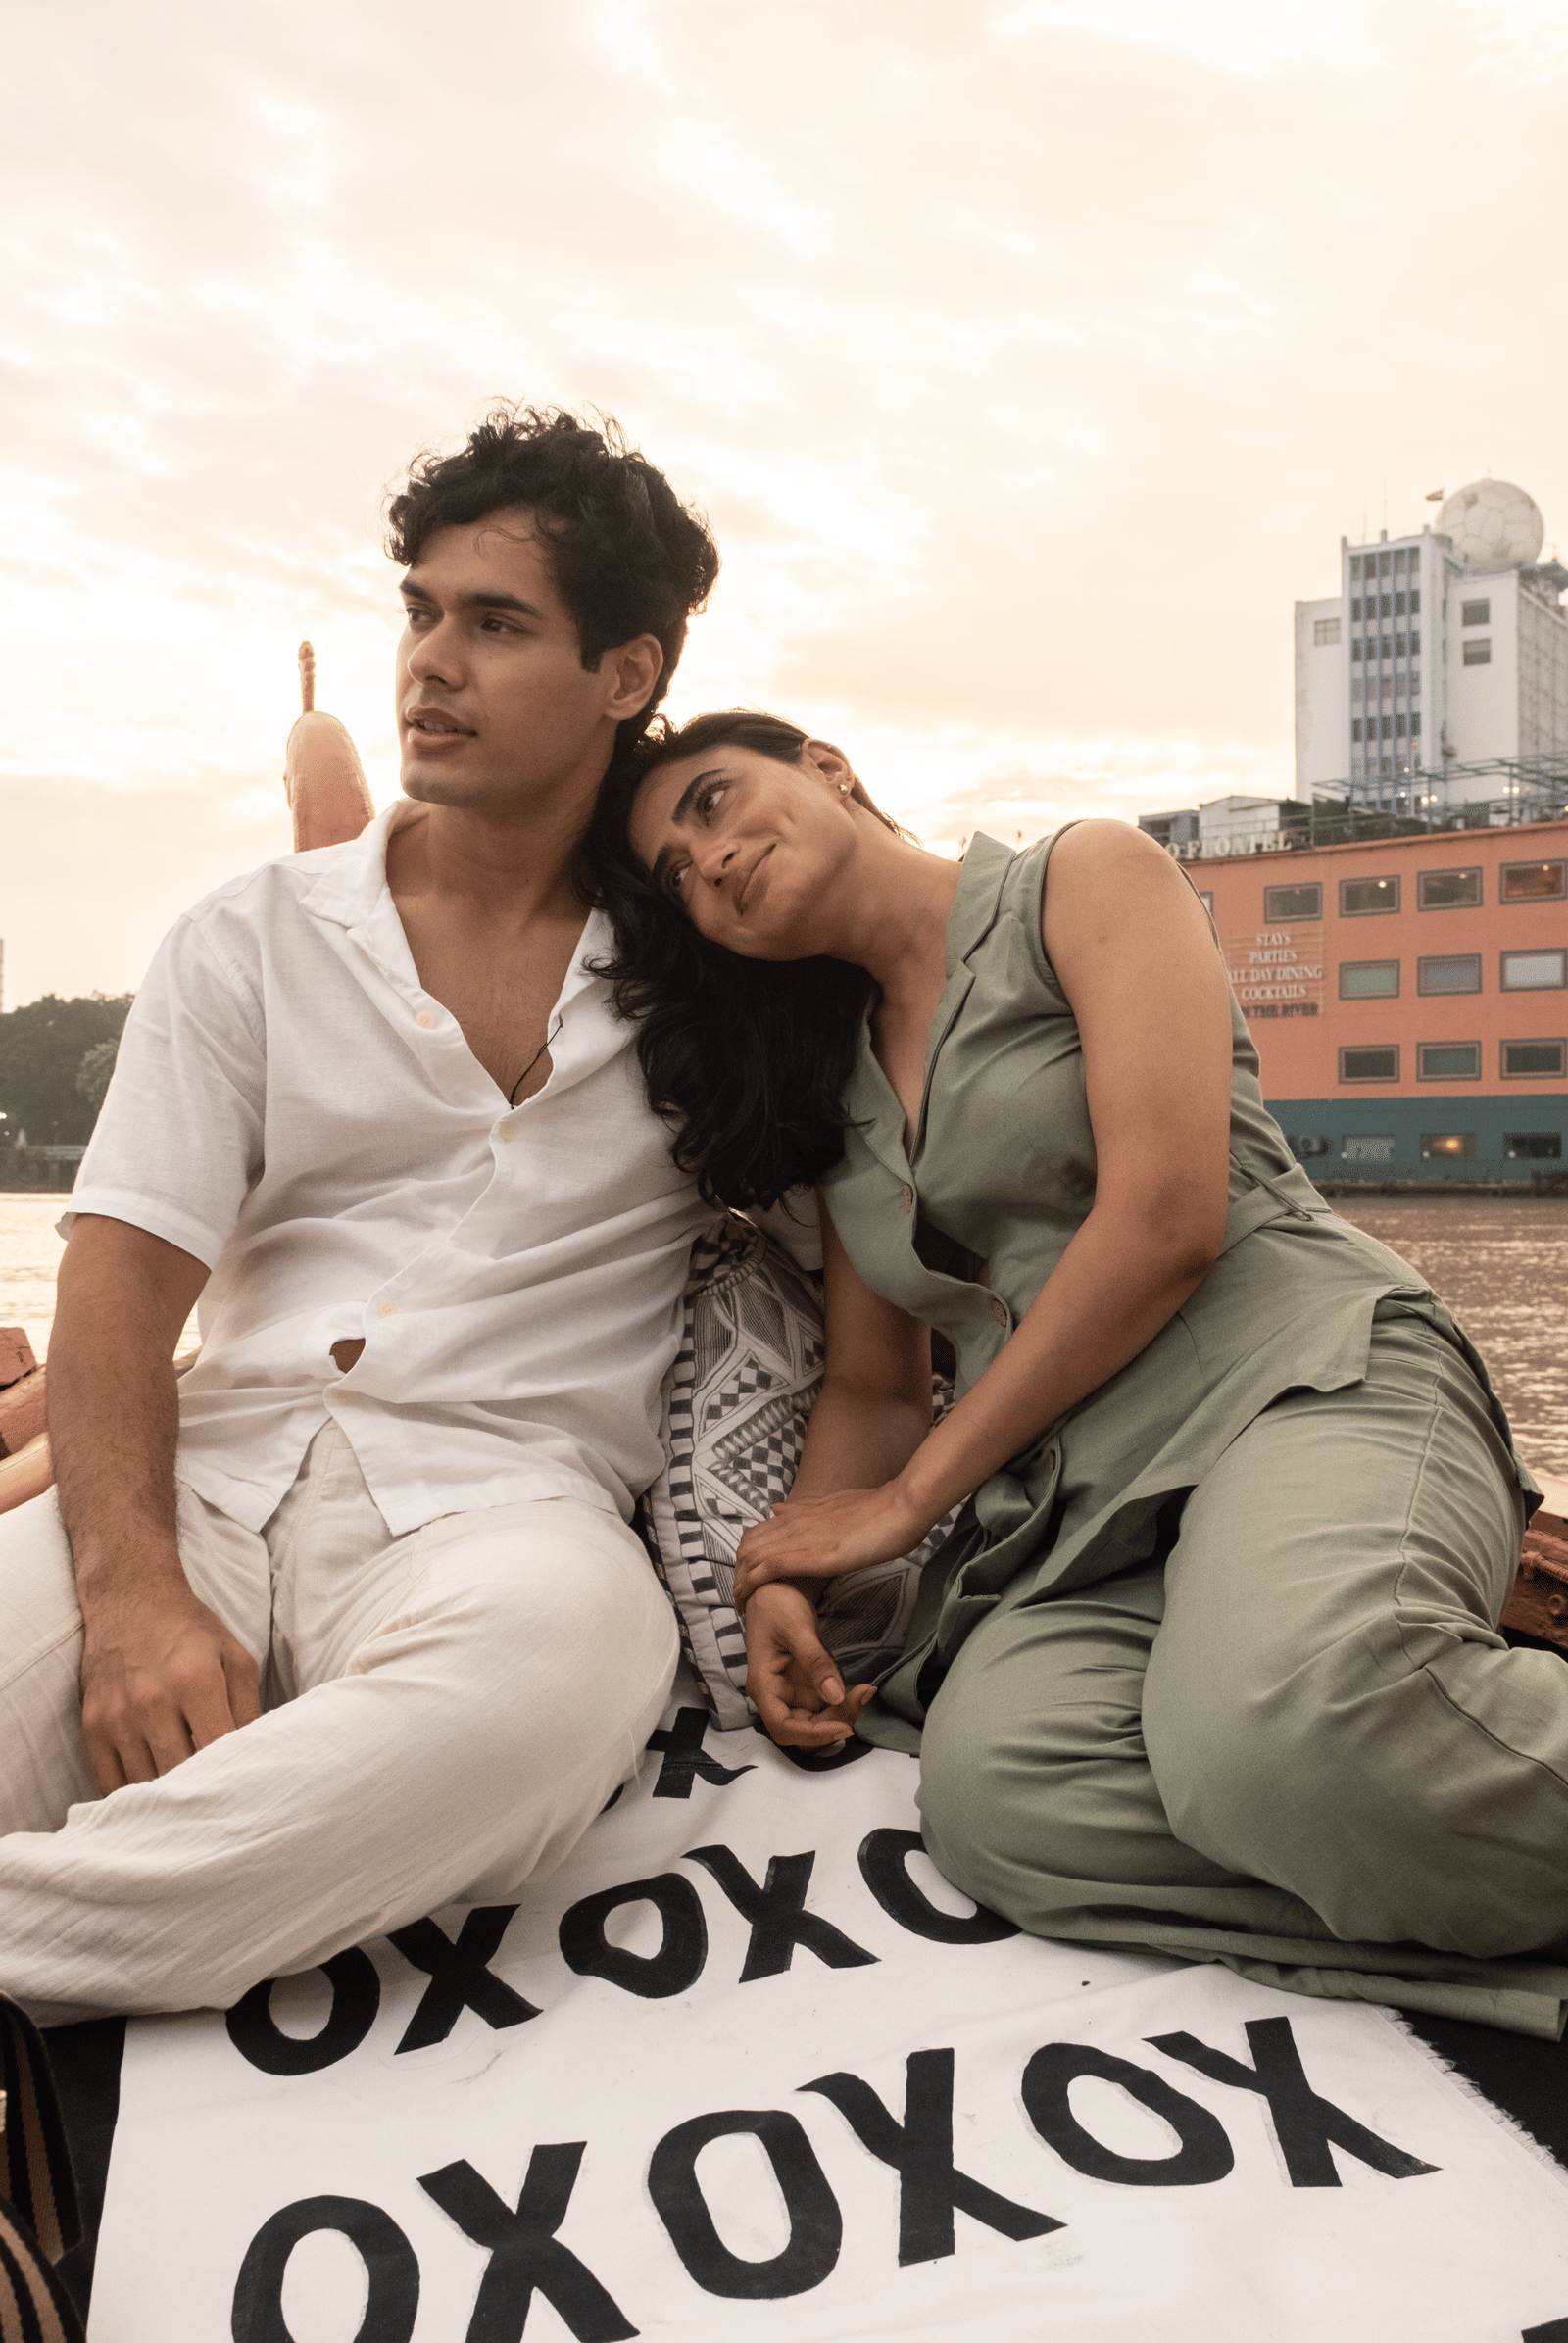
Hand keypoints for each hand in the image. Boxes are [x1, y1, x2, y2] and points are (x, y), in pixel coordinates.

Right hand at [79, 1581, 261, 1794]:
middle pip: (179, 1775)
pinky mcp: (92, 1727)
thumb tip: (257, 1759)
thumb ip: (250, 1710)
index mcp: (196, 1682)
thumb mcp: (236, 1659)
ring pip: (145, 1786)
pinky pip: (110, 1783)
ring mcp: (117, 1717)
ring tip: (190, 1812)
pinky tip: (153, 1804)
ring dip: (168, 1802)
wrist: (130, 1601)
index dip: (234, 1777)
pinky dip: (132, 1800)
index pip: (218, 1751)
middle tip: (221, 1811)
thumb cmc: (192, 1632)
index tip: (246, 1792)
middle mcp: (152, 1702)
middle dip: (202, 1796)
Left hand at [732, 1480, 930, 1605]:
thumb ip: (806, 1509)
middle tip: (741, 1596)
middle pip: (746, 1546)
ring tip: (740, 1603)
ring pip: (751, 1557)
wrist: (900, 1508)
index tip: (746, 1577)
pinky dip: (751, 1586)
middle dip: (737, 1573)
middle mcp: (794, 1521)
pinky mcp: (811, 1556)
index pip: (755, 1532)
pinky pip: (768, 1569)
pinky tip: (748, 1601)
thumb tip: (777, 1509)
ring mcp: (801, 1537)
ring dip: (740, 1582)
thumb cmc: (878, 1510)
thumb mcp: (835, 1504)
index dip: (745, 1556)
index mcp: (799, 1511)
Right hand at [745, 1582, 876, 1749]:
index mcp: (763, 1685)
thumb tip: (835, 1695)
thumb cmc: (777, 1604)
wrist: (776, 1589)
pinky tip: (860, 1690)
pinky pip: (824, 1705)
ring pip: (816, 1721)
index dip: (812, 1734)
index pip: (783, 1726)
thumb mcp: (797, 1629)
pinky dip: (843, 1704)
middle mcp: (775, 1695)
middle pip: (802, 1728)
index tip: (843, 1728)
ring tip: (866, 1692)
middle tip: (863, 1697)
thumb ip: (815, 1662)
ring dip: (842, 1714)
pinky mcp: (805, 1686)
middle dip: (834, 1722)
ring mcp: (791, 1692)